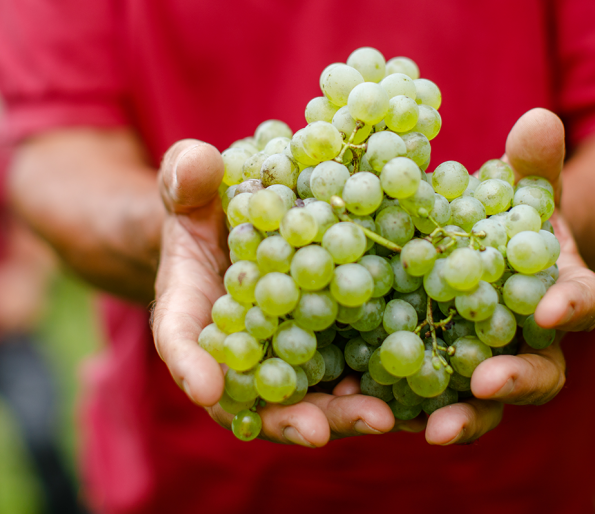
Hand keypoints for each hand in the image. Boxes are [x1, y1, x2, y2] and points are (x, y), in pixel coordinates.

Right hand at [151, 140, 396, 446]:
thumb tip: (198, 162)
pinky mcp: (333, 341)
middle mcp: (241, 346)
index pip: (181, 340)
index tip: (206, 387)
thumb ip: (189, 178)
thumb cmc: (208, 207)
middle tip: (318, 431)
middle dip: (286, 416)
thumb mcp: (192, 186)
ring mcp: (288, 350)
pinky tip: (414, 391)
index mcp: (193, 311)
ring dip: (341, 413)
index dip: (190, 365)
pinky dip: (378, 385)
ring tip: (381, 419)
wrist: (244, 223)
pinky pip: (351, 370)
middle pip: (256, 394)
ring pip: (309, 394)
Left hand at [425, 108, 594, 444]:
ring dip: (465, 416)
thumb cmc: (513, 222)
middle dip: (517, 380)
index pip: (580, 304)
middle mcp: (533, 345)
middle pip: (539, 374)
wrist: (487, 259)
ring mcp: (488, 369)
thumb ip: (534, 166)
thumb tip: (537, 117)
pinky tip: (376, 411)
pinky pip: (429, 402)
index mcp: (560, 296)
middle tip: (489, 382)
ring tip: (434, 429)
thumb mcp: (525, 190)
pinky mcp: (442, 383)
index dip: (570, 307)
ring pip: (485, 403)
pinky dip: (408, 410)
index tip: (550, 309)